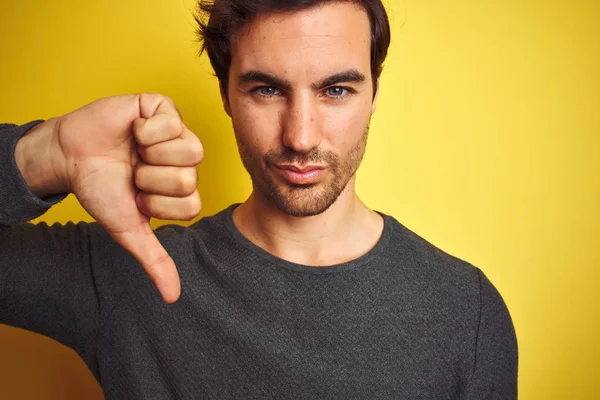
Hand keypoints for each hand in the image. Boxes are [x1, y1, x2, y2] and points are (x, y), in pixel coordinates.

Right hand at [20, 94, 203, 302]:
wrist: (69, 157)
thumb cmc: (101, 190)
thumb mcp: (129, 229)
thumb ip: (155, 260)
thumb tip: (173, 298)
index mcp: (182, 189)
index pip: (192, 205)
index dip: (157, 204)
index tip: (138, 196)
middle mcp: (185, 162)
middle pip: (189, 178)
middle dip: (150, 180)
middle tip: (133, 171)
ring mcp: (178, 133)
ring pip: (188, 150)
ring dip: (149, 155)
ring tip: (134, 151)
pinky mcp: (163, 108)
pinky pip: (171, 121)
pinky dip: (144, 130)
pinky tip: (133, 130)